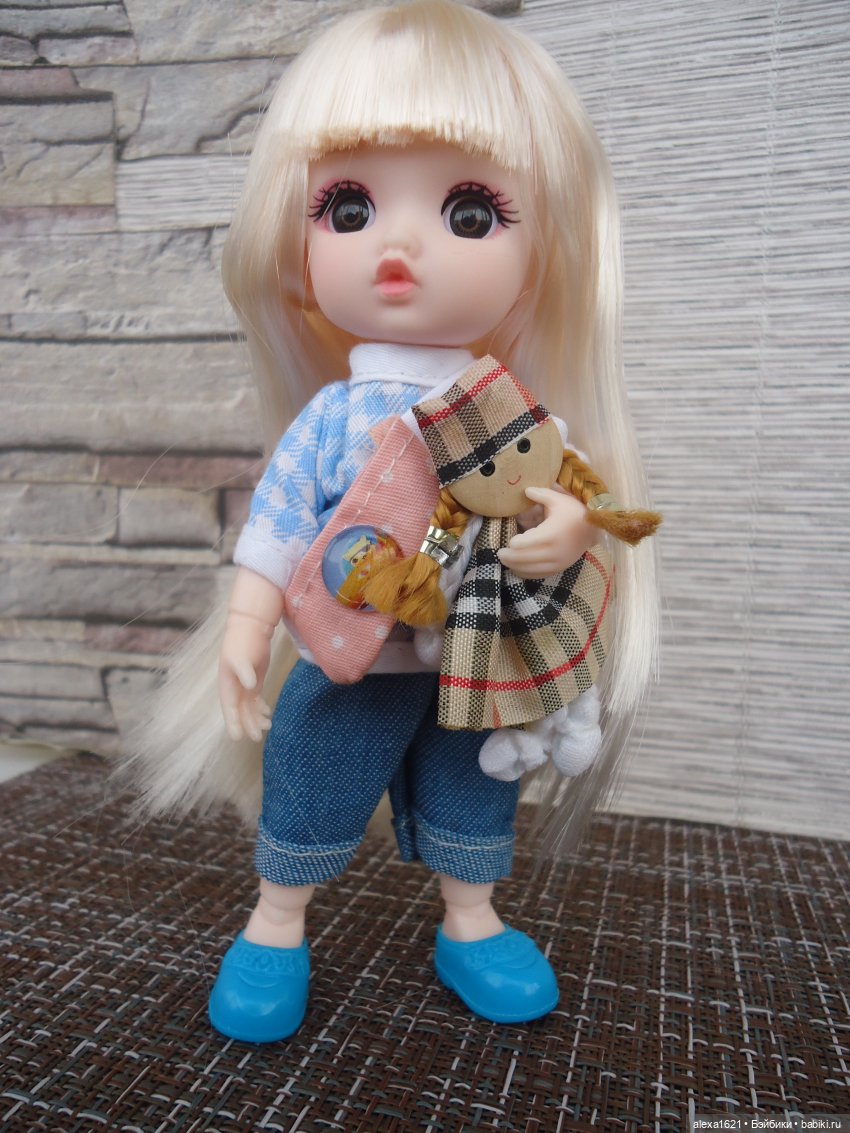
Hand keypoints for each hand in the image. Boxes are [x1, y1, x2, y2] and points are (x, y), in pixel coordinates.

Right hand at [218, 613, 272, 741]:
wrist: (250, 628)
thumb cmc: (242, 642)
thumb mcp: (242, 657)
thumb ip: (245, 672)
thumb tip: (250, 687)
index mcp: (227, 684)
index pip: (229, 707)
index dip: (232, 723)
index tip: (237, 737)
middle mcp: (234, 687)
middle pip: (240, 711)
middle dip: (247, 724)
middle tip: (257, 738)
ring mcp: (244, 685)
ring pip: (249, 707)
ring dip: (256, 718)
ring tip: (268, 727)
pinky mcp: (254, 681)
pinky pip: (256, 700)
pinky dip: (261, 708)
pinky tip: (268, 714)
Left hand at [496, 486, 596, 578]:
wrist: (593, 530)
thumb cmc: (573, 512)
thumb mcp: (558, 499)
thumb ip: (540, 494)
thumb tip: (525, 490)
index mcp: (551, 534)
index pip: (526, 544)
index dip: (515, 545)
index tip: (510, 541)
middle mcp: (553, 551)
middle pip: (524, 559)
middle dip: (509, 557)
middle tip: (499, 553)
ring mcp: (557, 562)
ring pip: (530, 569)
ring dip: (515, 566)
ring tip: (505, 560)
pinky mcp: (559, 568)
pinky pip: (539, 575)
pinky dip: (526, 573)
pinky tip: (517, 568)